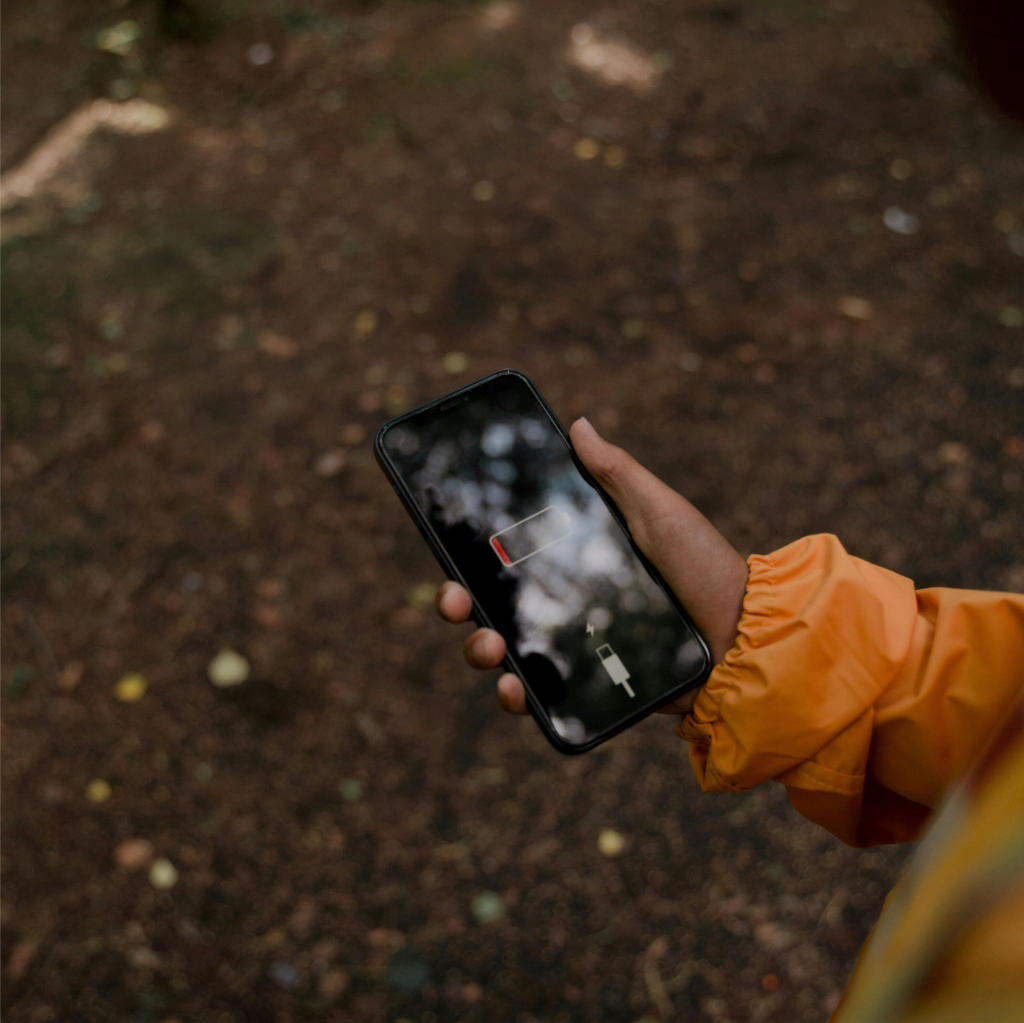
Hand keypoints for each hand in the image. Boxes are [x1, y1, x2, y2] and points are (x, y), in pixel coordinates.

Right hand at [435, 417, 748, 715]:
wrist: (744, 636)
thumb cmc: (705, 566)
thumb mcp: (659, 511)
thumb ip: (617, 473)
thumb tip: (578, 425)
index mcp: (574, 560)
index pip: (506, 557)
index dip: (469, 558)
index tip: (448, 556)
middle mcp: (566, 603)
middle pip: (491, 605)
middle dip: (459, 603)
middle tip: (455, 601)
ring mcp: (575, 647)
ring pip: (506, 652)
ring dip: (480, 649)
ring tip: (490, 645)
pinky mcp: (590, 688)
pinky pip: (542, 697)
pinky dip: (516, 697)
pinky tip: (513, 690)